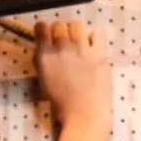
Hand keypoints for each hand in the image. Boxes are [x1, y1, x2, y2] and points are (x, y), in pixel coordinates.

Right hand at [34, 20, 112, 140]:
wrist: (84, 116)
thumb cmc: (62, 104)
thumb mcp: (43, 82)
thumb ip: (42, 62)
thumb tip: (44, 47)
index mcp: (44, 57)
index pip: (41, 27)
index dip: (45, 31)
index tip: (49, 36)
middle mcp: (61, 49)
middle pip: (59, 24)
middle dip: (61, 32)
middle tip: (66, 44)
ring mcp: (82, 50)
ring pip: (77, 25)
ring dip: (77, 32)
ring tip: (80, 44)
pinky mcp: (100, 54)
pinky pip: (98, 32)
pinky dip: (95, 37)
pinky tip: (93, 47)